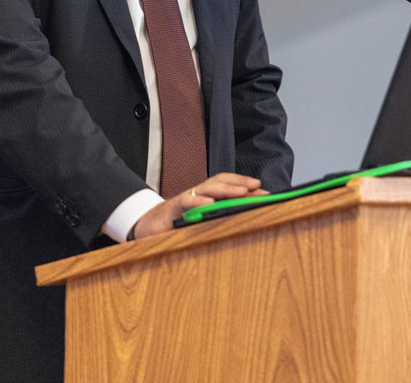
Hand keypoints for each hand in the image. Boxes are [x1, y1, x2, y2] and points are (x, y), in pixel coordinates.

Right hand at [132, 173, 263, 238]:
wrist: (146, 228)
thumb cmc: (175, 225)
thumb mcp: (199, 224)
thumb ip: (216, 221)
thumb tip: (244, 223)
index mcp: (205, 197)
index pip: (227, 185)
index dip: (244, 184)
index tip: (264, 190)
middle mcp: (197, 195)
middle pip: (220, 182)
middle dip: (240, 183)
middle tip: (258, 187)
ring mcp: (185, 200)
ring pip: (207, 188)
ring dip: (226, 188)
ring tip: (242, 191)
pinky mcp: (172, 209)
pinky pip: (185, 202)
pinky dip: (197, 201)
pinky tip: (209, 203)